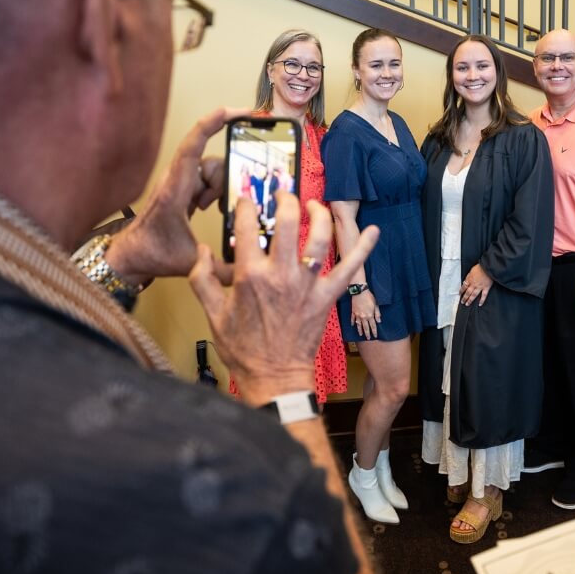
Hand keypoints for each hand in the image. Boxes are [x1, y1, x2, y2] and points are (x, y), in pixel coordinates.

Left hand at [107, 106, 250, 283]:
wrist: (131, 257)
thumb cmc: (152, 254)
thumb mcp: (190, 264)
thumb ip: (220, 270)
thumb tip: (247, 271)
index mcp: (175, 190)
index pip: (193, 147)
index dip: (212, 124)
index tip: (235, 111)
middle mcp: (177, 179)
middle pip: (212, 162)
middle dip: (226, 178)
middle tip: (226, 202)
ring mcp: (180, 182)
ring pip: (212, 171)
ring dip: (220, 188)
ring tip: (215, 210)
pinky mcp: (183, 188)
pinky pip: (208, 178)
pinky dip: (216, 191)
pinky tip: (212, 209)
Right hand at [190, 195, 378, 404]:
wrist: (275, 378)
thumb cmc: (244, 350)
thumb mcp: (212, 315)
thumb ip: (201, 279)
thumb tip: (201, 251)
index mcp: (250, 276)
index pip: (246, 226)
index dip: (246, 206)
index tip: (247, 201)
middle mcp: (281, 275)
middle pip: (288, 221)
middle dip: (286, 199)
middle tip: (284, 194)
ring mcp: (308, 285)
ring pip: (319, 237)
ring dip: (320, 214)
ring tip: (316, 206)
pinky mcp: (327, 298)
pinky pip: (351, 268)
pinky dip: (363, 248)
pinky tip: (373, 231)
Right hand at [351, 290, 380, 339]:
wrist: (359, 292)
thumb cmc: (369, 297)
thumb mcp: (376, 304)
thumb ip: (377, 313)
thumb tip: (379, 321)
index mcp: (370, 315)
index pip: (373, 325)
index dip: (374, 331)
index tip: (375, 336)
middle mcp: (363, 317)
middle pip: (365, 327)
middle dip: (367, 333)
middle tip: (367, 338)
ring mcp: (357, 315)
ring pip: (358, 324)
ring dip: (360, 330)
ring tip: (360, 334)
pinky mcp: (353, 311)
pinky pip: (352, 318)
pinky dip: (352, 322)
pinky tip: (352, 325)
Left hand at [459, 264, 493, 306]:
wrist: (487, 267)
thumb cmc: (480, 267)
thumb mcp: (471, 270)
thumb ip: (469, 276)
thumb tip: (466, 280)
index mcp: (470, 280)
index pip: (464, 287)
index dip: (461, 291)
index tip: (459, 294)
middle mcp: (474, 284)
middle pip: (467, 292)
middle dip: (464, 298)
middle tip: (462, 302)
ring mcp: (480, 287)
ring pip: (473, 295)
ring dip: (470, 300)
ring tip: (467, 304)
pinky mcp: (486, 288)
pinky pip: (484, 295)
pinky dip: (482, 300)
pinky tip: (480, 304)